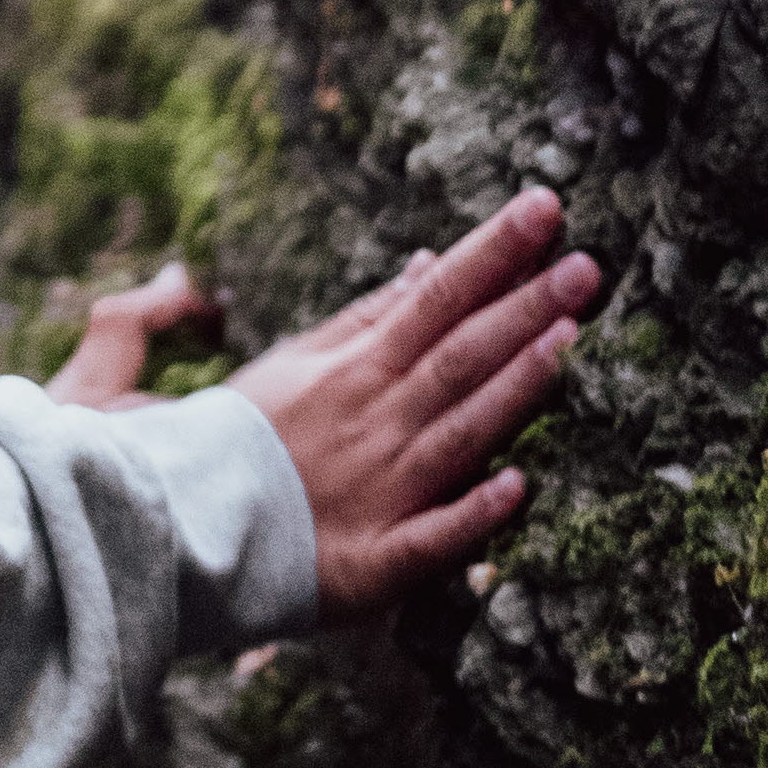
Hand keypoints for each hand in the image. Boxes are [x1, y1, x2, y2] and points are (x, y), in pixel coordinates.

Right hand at [45, 191, 597, 613]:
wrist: (179, 525)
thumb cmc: (241, 439)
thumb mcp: (294, 362)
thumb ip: (364, 319)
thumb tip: (426, 265)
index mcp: (353, 370)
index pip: (433, 298)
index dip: (490, 254)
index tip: (545, 208)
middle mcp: (373, 420)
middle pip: (457, 353)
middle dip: (522, 305)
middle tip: (589, 261)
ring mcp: (379, 488)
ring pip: (458, 428)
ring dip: (516, 385)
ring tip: (573, 337)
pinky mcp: (374, 560)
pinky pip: (430, 537)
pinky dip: (471, 514)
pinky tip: (520, 488)